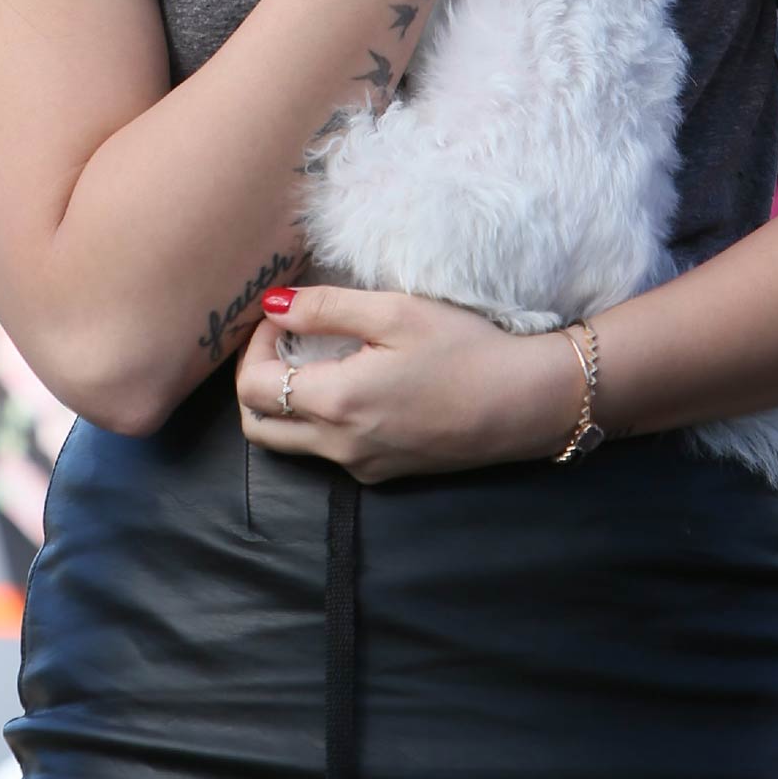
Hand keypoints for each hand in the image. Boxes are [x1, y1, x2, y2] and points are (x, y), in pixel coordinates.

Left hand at [234, 285, 580, 481]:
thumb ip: (325, 308)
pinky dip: (321, 419)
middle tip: (284, 341)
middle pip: (258, 427)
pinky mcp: (384, 473)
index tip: (280, 316)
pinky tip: (356, 382)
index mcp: (335, 404)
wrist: (526, 403)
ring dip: (286, 402)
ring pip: (291, 443)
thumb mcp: (395, 312)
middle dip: (256, 381)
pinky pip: (329, 451)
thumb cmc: (466, 349)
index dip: (252, 346)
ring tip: (320, 358)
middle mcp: (339, 446)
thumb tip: (271, 305)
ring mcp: (361, 466)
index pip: (251, 388)